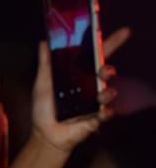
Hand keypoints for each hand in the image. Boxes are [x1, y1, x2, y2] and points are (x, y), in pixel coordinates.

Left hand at [30, 28, 128, 152]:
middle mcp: (90, 86)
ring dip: (108, 92)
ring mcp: (94, 103)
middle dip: (108, 70)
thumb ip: (45, 64)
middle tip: (104, 71)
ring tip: (101, 95)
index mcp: (80, 75)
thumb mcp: (43, 84)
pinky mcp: (94, 119)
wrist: (44, 135)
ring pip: (108, 92)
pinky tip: (104, 111)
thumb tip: (43, 42)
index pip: (98, 56)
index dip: (112, 43)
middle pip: (106, 73)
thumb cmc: (44, 110)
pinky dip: (107, 112)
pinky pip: (105, 114)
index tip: (125, 32)